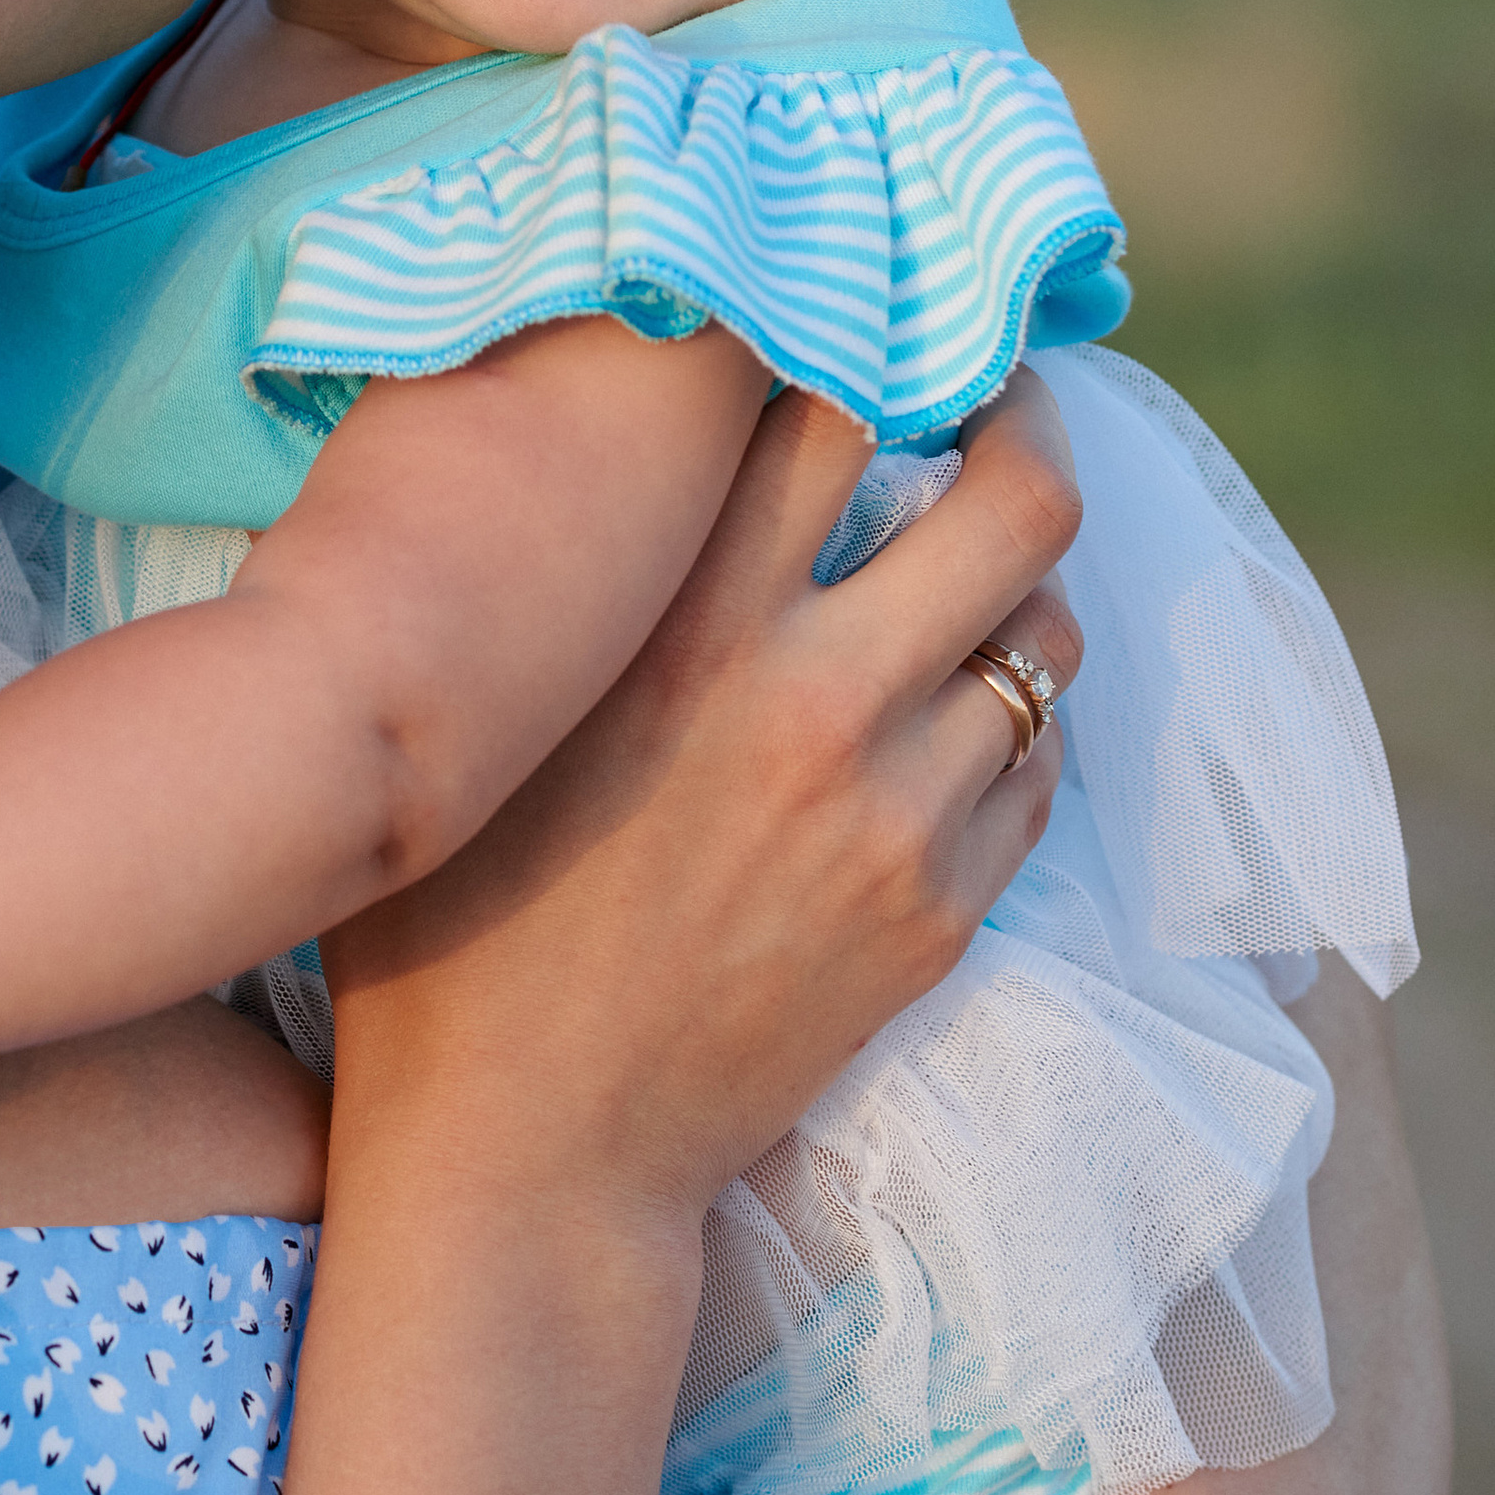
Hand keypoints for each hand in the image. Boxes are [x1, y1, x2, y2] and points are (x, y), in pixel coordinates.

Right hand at [324, 374, 1083, 1230]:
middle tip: (987, 420)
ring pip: (1044, 645)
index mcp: (679, 626)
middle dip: (1023, 436)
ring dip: (1011, 602)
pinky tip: (935, 732)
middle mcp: (812, 701)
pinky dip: (1003, 732)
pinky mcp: (941, 915)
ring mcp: (896, 816)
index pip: (828, 405)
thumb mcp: (477, 720)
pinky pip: (1033, 775)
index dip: (860, 347)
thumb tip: (578, 441)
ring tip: (957, 597)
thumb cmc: (449, 930)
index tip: (860, 335)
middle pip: (1016, 504)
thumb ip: (554, 576)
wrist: (526, 1158)